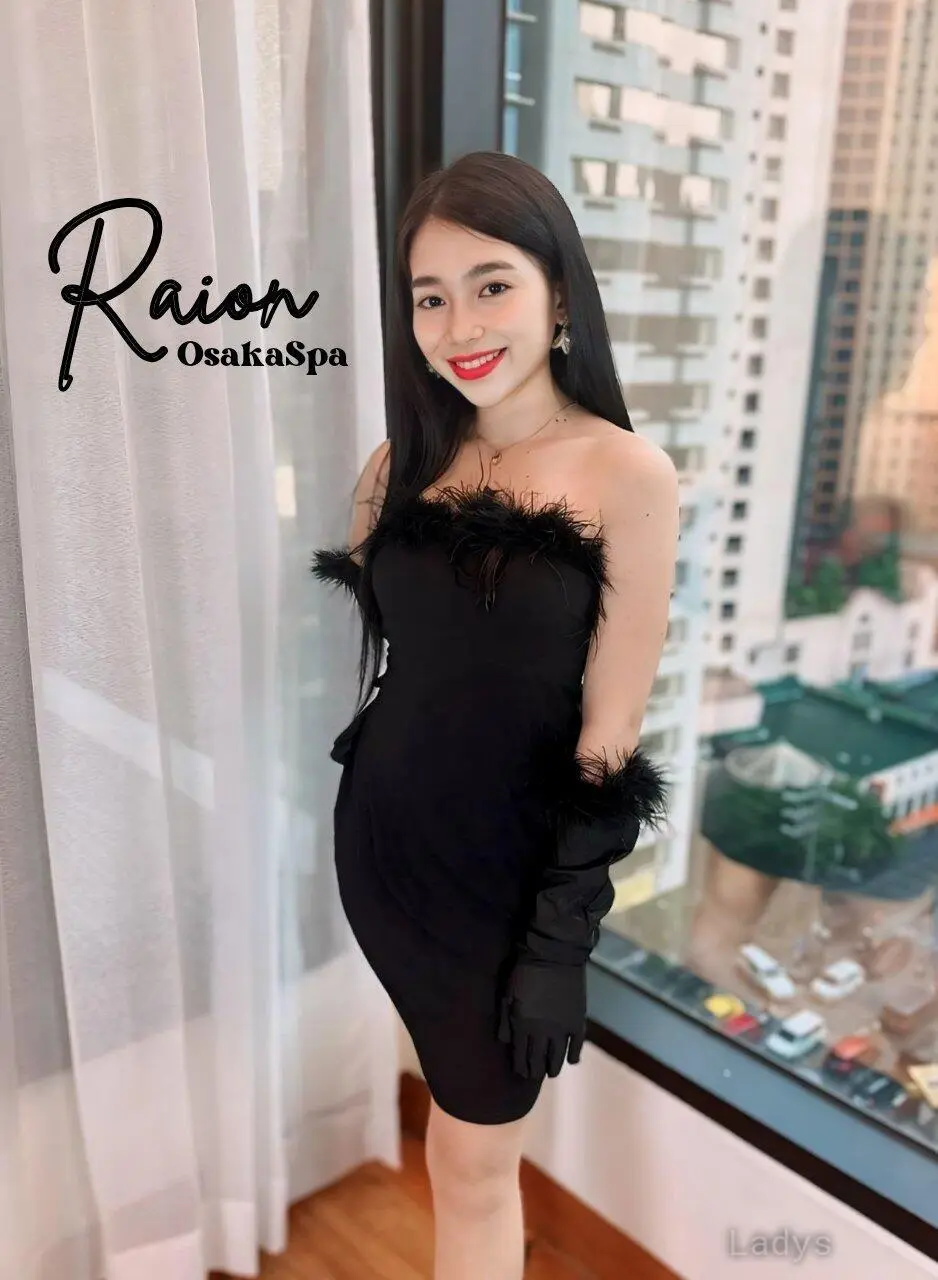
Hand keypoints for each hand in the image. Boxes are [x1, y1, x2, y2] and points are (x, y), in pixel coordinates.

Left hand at [497, 957, 586, 1078]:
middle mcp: (542, 1031)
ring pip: (558, 1056)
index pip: (520, 1055)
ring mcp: (562, 1027)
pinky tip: (572, 1061)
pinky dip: (574, 1055)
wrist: (554, 954)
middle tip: (534, 1075)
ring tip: (551, 1073)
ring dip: (553, 1067)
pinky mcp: (577, 1020)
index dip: (520, 1066)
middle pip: (538, 1059)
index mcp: (523, 1025)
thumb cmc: (525, 971)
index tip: (520, 1072)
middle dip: (535, 1070)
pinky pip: (577, 1045)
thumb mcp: (508, 994)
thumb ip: (505, 1019)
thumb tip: (504, 1042)